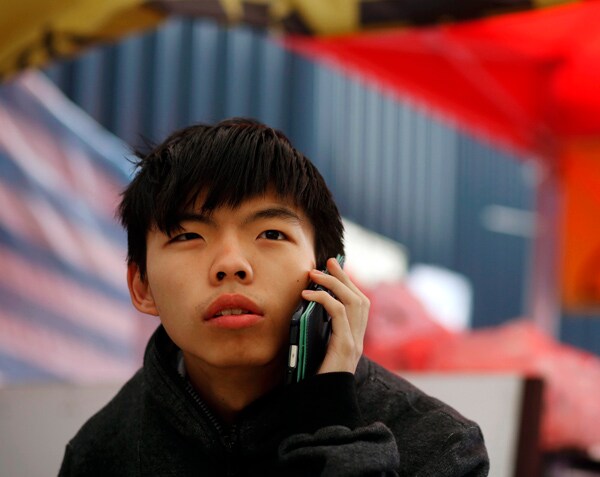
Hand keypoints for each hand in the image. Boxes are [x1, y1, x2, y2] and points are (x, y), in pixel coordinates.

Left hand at [301, 257, 369, 374]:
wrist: (322, 405)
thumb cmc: (315, 381)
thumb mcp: (316, 352)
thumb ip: (317, 334)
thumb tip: (302, 310)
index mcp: (353, 339)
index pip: (359, 305)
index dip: (349, 285)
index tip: (335, 269)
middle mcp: (359, 339)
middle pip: (360, 298)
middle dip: (344, 277)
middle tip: (329, 261)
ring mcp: (355, 342)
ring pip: (354, 301)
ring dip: (335, 283)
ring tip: (316, 273)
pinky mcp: (346, 346)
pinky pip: (338, 313)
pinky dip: (325, 299)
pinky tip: (309, 294)